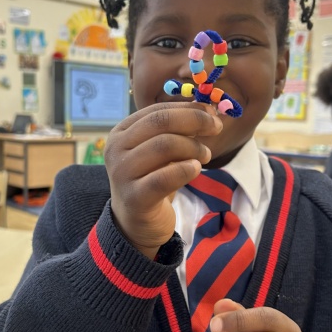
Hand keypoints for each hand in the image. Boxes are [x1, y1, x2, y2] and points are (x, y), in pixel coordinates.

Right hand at [104, 102, 221, 258]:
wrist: (136, 222)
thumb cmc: (152, 180)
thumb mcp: (161, 152)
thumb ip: (178, 130)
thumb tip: (209, 110)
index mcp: (122, 132)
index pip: (157, 110)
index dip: (188, 108)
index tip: (213, 114)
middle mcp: (116, 149)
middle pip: (160, 123)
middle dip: (194, 121)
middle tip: (216, 128)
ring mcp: (122, 173)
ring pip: (164, 145)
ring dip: (193, 147)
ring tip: (205, 155)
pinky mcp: (134, 197)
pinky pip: (164, 178)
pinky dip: (185, 169)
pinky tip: (196, 169)